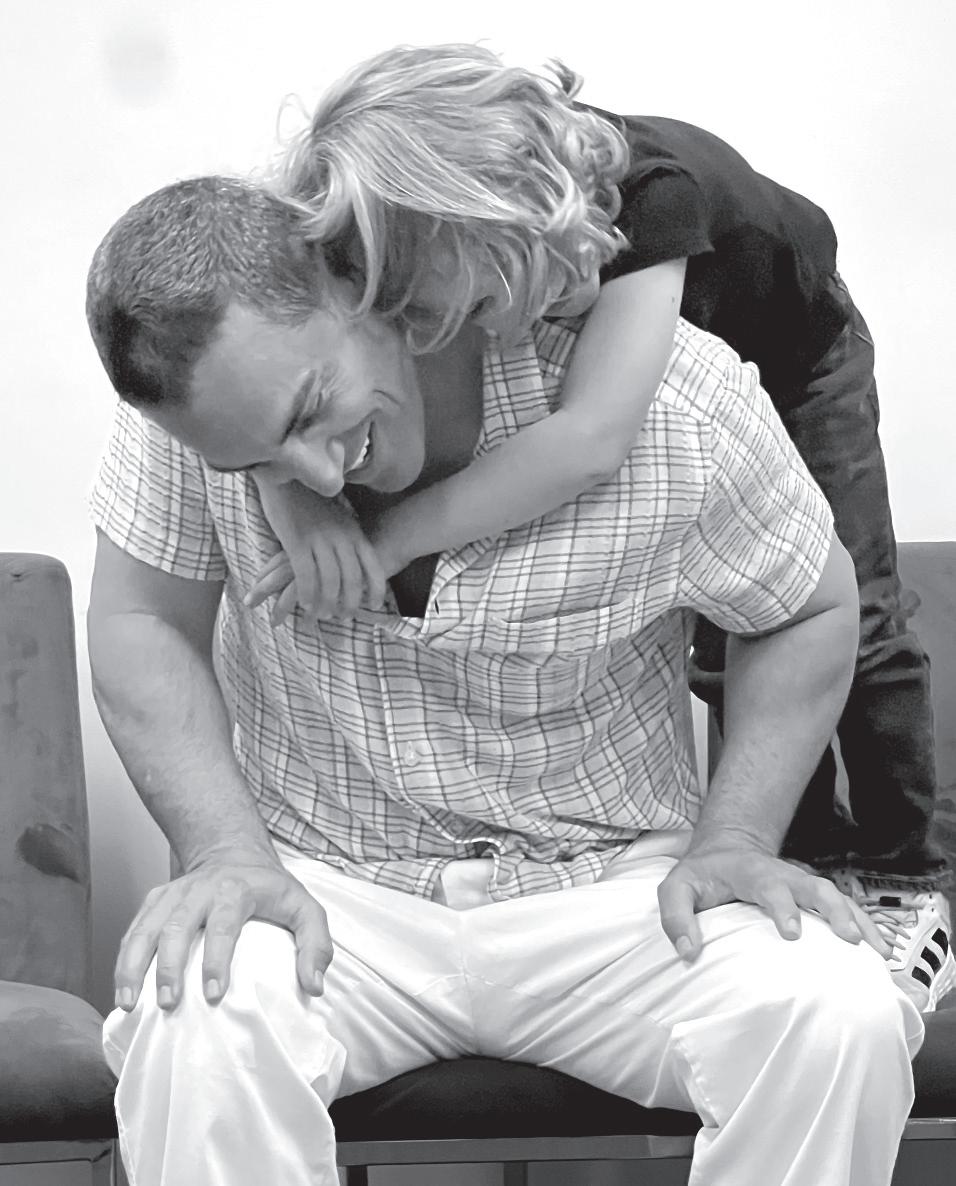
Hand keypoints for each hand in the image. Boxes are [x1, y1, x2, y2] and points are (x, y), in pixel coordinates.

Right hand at [113, 850, 332, 1011]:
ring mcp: (172, 894)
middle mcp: (199, 889)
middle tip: (169, 1003)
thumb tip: (313, 985)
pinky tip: (122, 991)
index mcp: (236, 889)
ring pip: (146, 928)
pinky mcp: (154, 901)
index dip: (217, 959)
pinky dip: (124, 960)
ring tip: (130, 1003)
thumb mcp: (305, 908)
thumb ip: (316, 944)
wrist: (233, 852)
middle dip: (171, 966)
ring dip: (134, 965)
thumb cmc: (270, 889)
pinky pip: (133, 931)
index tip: (214, 993)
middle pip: (178, 926)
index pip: (225, 924)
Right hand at [249, 479, 384, 620]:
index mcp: (353, 531)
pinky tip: (305, 604)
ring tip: (322, 614)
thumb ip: (346, 534)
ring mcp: (319, 540)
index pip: (371, 566)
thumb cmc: (310, 495)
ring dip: (326, 603)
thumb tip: (354, 554)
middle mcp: (340, 537)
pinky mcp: (296, 542)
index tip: (375, 605)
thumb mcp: (337, 515)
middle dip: (349, 602)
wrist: (285, 471)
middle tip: (344, 616)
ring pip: (329, 582)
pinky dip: (307, 594)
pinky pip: (305, 576)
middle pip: (351, 579)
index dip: (376, 589)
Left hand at [657, 845, 890, 961]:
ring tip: (877, 950)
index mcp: (750, 872)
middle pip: (814, 887)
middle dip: (834, 911)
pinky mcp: (812, 896)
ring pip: (836, 896)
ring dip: (857, 920)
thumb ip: (676, 917)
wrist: (726, 848)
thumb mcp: (676, 888)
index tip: (792, 933)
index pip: (768, 885)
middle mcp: (783, 875)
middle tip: (849, 939)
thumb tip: (688, 953)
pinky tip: (881, 950)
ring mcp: (801, 883)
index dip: (782, 906)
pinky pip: (845, 907)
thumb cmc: (701, 875)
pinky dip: (865, 925)